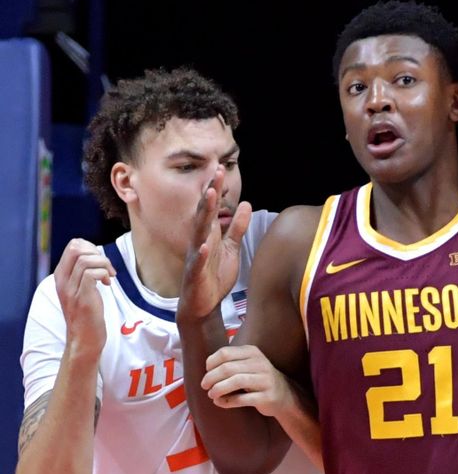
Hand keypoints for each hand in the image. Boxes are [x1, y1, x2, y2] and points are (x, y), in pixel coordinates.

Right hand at [53, 238, 115, 357]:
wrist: (84, 340)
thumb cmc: (87, 314)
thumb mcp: (80, 289)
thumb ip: (82, 273)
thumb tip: (95, 255)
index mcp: (61, 276)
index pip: (72, 246)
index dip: (91, 247)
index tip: (100, 261)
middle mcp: (62, 281)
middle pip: (76, 248)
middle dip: (97, 252)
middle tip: (106, 267)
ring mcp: (71, 290)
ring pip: (86, 260)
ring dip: (104, 264)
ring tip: (109, 276)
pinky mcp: (83, 299)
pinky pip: (92, 274)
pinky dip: (104, 274)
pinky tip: (108, 284)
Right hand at [179, 165, 251, 319]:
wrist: (203, 305)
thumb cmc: (215, 275)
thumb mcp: (231, 248)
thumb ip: (237, 228)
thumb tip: (246, 204)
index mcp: (209, 234)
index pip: (212, 207)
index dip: (216, 188)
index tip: (220, 168)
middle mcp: (200, 241)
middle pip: (205, 213)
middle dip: (210, 192)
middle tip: (215, 172)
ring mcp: (196, 257)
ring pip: (199, 232)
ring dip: (204, 214)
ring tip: (210, 197)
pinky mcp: (195, 275)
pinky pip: (197, 263)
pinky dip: (200, 255)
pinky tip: (204, 246)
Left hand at [202, 345, 293, 417]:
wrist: (284, 394)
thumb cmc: (258, 378)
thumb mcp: (248, 364)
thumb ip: (231, 361)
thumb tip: (207, 366)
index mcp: (252, 352)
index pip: (225, 353)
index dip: (211, 363)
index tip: (207, 372)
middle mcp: (260, 363)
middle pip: (227, 368)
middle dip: (211, 377)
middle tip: (204, 386)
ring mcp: (265, 380)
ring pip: (235, 381)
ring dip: (218, 389)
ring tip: (211, 394)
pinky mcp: (266, 396)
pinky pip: (242, 399)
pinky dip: (227, 402)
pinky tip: (220, 402)